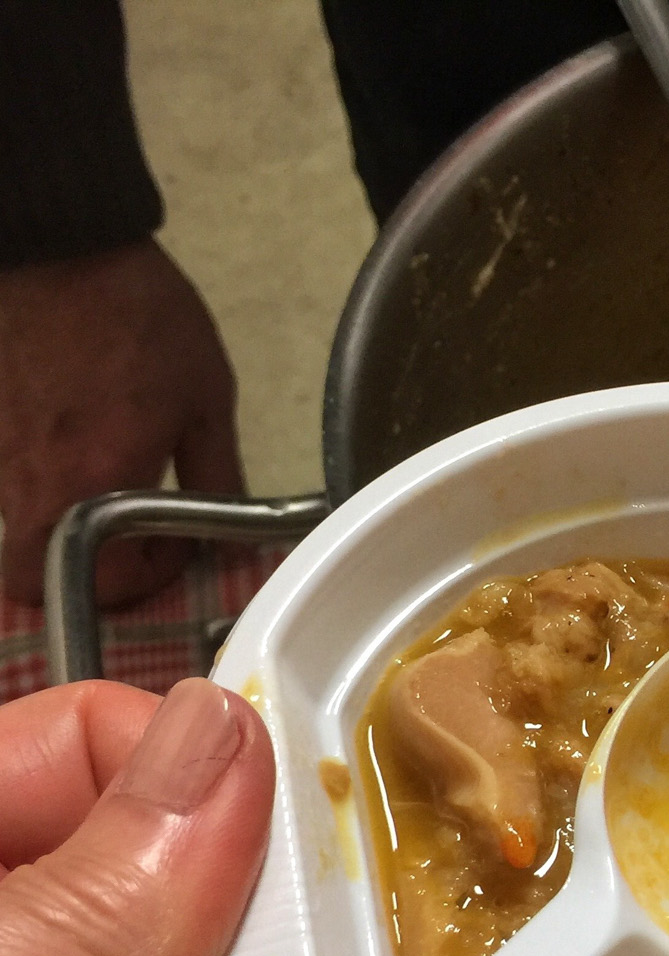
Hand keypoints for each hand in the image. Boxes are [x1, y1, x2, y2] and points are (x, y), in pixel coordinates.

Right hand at [0, 241, 243, 607]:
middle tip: (125, 548)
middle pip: (32, 579)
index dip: (154, 577)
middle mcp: (33, 479)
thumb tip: (227, 531)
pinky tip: (70, 453)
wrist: (54, 240)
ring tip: (103, 494)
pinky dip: (35, 488)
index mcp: (99, 479)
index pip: (111, 582)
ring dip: (59, 534)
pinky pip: (2, 484)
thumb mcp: (206, 397)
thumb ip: (218, 476)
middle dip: (82, 580)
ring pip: (13, 533)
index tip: (177, 543)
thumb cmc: (135, 312)